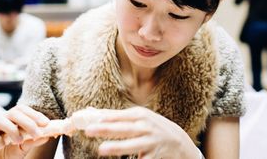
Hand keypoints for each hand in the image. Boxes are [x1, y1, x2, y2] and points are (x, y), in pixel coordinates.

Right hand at [0, 105, 49, 158]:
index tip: (46, 123)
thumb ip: (33, 141)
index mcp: (12, 119)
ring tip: (19, 141)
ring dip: (11, 129)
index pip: (22, 109)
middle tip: (37, 134)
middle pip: (13, 112)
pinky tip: (2, 145)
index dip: (34, 114)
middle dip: (27, 122)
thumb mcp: (24, 147)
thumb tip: (47, 136)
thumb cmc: (10, 152)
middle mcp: (1, 120)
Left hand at [82, 106, 198, 158]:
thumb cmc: (151, 126)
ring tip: (101, 149)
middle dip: (106, 129)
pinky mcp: (155, 155)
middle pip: (123, 128)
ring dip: (116, 147)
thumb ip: (114, 116)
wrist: (177, 140)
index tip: (90, 119)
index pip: (119, 116)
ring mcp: (151, 141)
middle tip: (88, 130)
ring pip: (131, 145)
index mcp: (140, 114)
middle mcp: (146, 126)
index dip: (105, 118)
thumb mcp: (137, 117)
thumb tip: (90, 111)